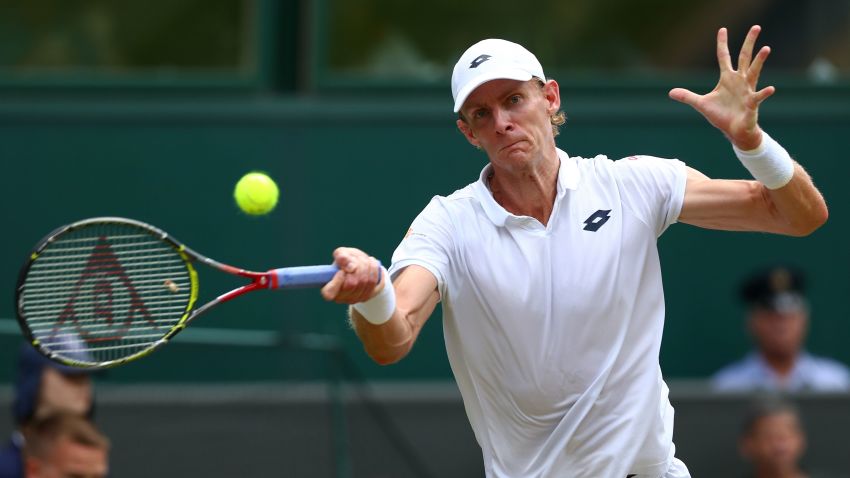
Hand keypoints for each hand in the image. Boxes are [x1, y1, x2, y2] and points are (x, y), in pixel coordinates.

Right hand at [321, 247, 382, 303]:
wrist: (358, 266)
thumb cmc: (346, 260)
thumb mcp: (341, 253)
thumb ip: (341, 257)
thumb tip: (350, 267)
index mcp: (328, 289)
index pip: (329, 293)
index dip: (337, 281)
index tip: (341, 270)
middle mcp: (340, 298)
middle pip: (352, 283)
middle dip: (357, 267)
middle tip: (357, 259)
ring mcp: (354, 299)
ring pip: (365, 282)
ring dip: (367, 267)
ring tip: (366, 259)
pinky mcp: (367, 297)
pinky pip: (375, 284)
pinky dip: (375, 271)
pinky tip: (373, 263)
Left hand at [669, 25, 774, 149]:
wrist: (734, 131)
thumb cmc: (721, 115)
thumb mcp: (701, 104)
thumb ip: (687, 97)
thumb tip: (670, 92)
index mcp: (727, 78)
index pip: (724, 57)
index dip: (722, 44)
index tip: (722, 29)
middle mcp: (740, 81)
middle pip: (744, 57)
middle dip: (749, 43)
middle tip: (756, 27)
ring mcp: (747, 90)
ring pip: (754, 72)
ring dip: (759, 61)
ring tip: (765, 48)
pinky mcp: (752, 104)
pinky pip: (758, 97)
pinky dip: (764, 93)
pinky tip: (770, 88)